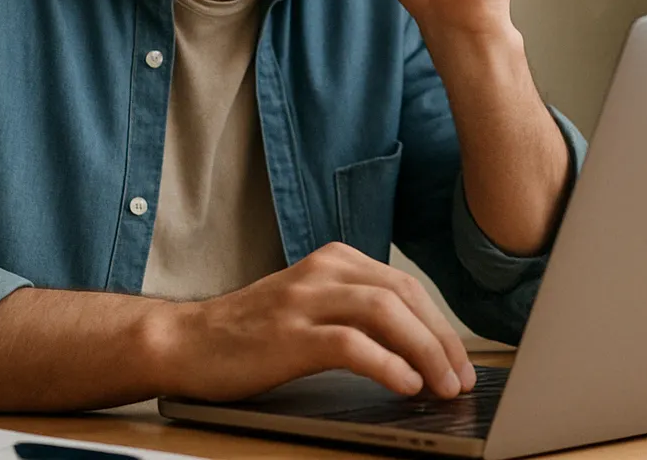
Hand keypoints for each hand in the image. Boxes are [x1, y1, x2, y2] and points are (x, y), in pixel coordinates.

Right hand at [162, 241, 475, 400]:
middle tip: (461, 378)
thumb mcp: (311, 309)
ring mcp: (305, 299)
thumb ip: (355, 316)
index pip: (405, 286)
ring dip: (425, 351)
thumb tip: (416, 352)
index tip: (460, 361)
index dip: (440, 325)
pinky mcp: (288, 334)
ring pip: (385, 313)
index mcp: (335, 260)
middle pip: (404, 295)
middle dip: (441, 339)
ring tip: (442, 386)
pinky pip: (350, 343)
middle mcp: (324, 271)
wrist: (185, 342)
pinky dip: (386, 364)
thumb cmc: (251, 334)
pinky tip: (405, 384)